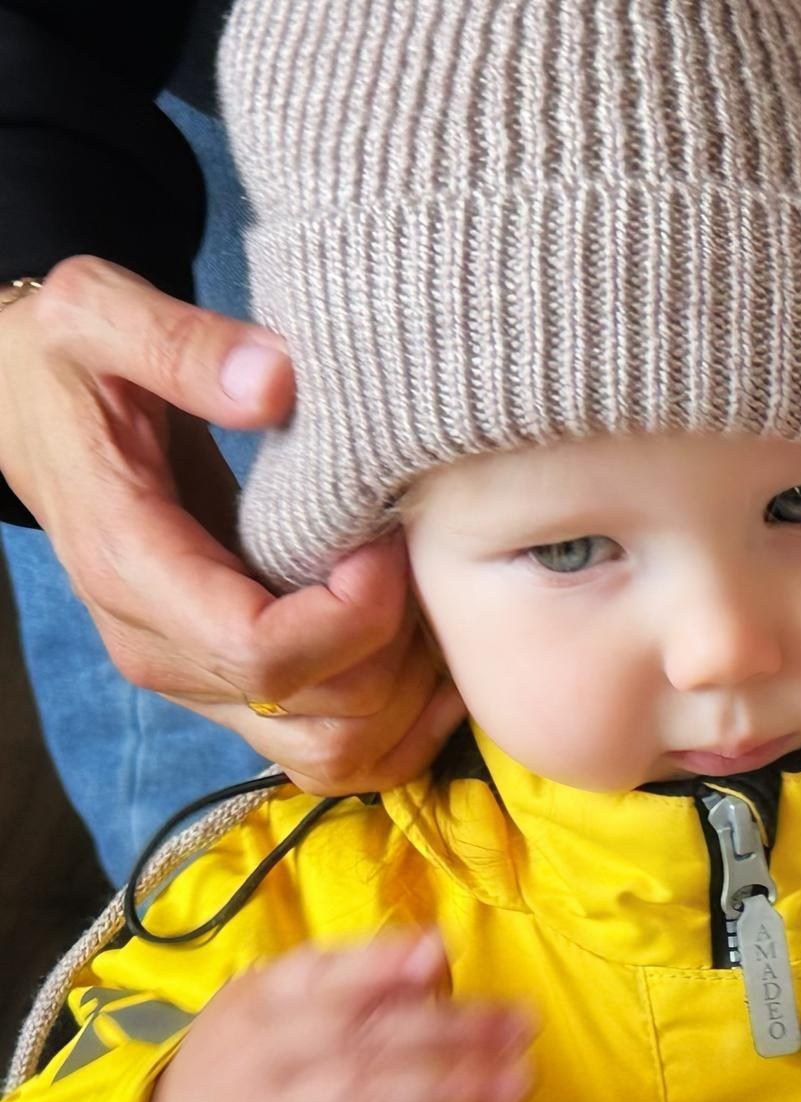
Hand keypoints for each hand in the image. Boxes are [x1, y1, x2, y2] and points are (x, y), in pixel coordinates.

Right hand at [0, 255, 463, 791]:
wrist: (38, 415)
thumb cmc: (71, 367)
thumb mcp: (99, 320)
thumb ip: (182, 345)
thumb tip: (276, 385)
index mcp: (133, 571)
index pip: (262, 652)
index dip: (354, 613)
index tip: (388, 542)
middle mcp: (164, 652)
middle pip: (318, 716)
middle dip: (396, 651)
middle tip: (421, 565)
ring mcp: (199, 682)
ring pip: (333, 754)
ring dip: (406, 697)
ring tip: (431, 609)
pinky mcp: (233, 687)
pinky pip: (331, 753)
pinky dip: (398, 726)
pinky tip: (432, 661)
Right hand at [140, 933, 533, 1101]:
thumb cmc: (242, 1060)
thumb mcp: (271, 1003)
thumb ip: (349, 974)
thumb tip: (436, 948)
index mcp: (264, 998)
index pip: (324, 973)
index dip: (381, 963)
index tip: (440, 950)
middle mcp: (269, 1056)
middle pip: (361, 1035)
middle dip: (446, 1027)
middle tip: (521, 1023)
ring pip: (365, 1101)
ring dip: (447, 1090)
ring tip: (516, 1083)